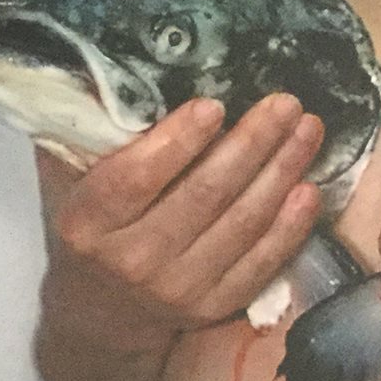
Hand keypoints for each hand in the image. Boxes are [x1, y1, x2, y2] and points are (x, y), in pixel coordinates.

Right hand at [37, 93, 324, 345]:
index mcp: (87, 224)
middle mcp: (132, 261)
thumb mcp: (71, 183)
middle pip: (203, 195)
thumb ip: (93, 137)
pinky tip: (309, 187)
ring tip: (307, 130)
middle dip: (252, 144)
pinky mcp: (213, 307)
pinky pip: (261, 262)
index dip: (178, 141)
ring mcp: (177, 290)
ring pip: (240, 225)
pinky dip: (290, 226)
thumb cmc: (93, 228)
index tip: (214, 104)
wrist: (101, 311)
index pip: (136, 177)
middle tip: (286, 103)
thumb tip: (125, 69)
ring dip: (281, 172)